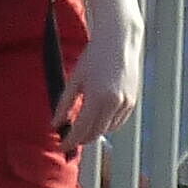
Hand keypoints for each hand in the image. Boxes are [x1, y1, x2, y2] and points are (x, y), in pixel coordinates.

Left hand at [51, 23, 140, 154]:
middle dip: (82, 139)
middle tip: (69, 139)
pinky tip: (97, 120)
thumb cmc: (93, 57)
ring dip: (95, 132)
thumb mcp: (74, 79)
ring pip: (108, 129)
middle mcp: (114, 103)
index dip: (70, 141)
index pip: (82, 129)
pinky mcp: (133, 101)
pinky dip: (107, 124)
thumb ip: (64, 104)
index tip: (61, 146)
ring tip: (81, 129)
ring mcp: (126, 103)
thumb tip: (55, 124)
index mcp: (97, 98)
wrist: (119, 41)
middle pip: (96, 133)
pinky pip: (119, 121)